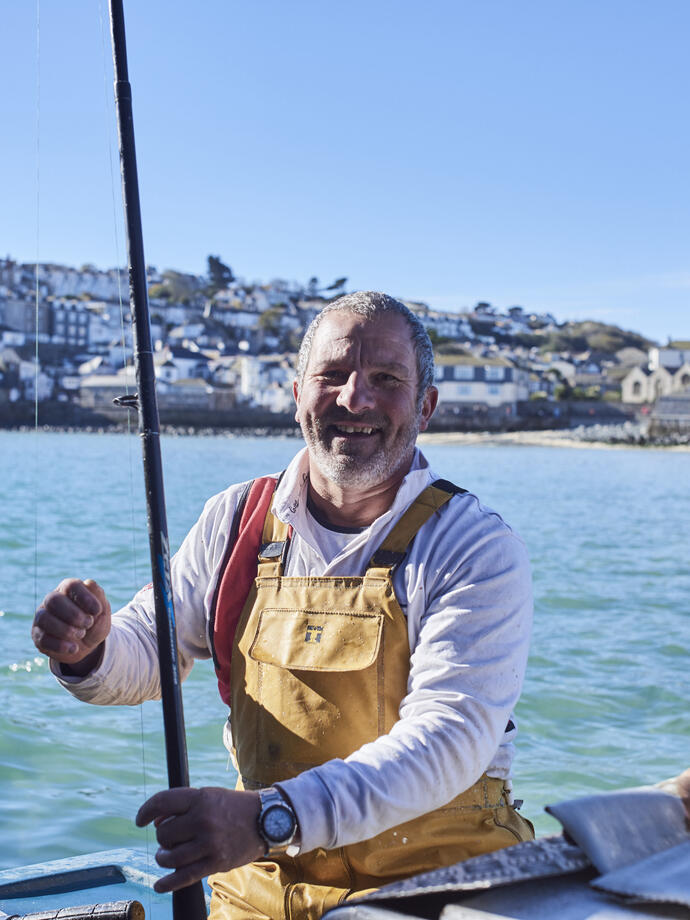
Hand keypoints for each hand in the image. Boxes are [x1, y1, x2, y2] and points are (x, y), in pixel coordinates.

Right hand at [32, 578, 110, 672]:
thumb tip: (89, 583)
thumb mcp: (102, 610)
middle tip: (88, 624)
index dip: (85, 598)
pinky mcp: (37, 635)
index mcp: (69, 589)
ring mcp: (42, 617)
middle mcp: (52, 599)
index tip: (97, 611)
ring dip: (66, 630)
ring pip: (44, 618)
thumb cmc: (94, 622)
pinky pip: (42, 639)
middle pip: (53, 600)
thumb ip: (98, 595)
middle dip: (74, 615)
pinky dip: (60, 645)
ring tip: (81, 634)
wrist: (88, 645)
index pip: (71, 585)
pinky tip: (74, 648)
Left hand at [136, 787, 264, 891]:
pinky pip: (183, 877)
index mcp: (201, 798)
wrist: (267, 820)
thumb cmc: (234, 807)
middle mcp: (203, 819)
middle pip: (164, 833)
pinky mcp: (216, 863)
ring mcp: (209, 842)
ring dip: (164, 857)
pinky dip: (167, 883)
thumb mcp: (210, 796)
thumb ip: (184, 806)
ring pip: (170, 856)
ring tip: (168, 855)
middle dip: (163, 837)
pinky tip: (159, 885)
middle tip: (171, 838)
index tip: (140, 821)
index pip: (162, 801)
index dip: (145, 811)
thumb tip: (156, 821)